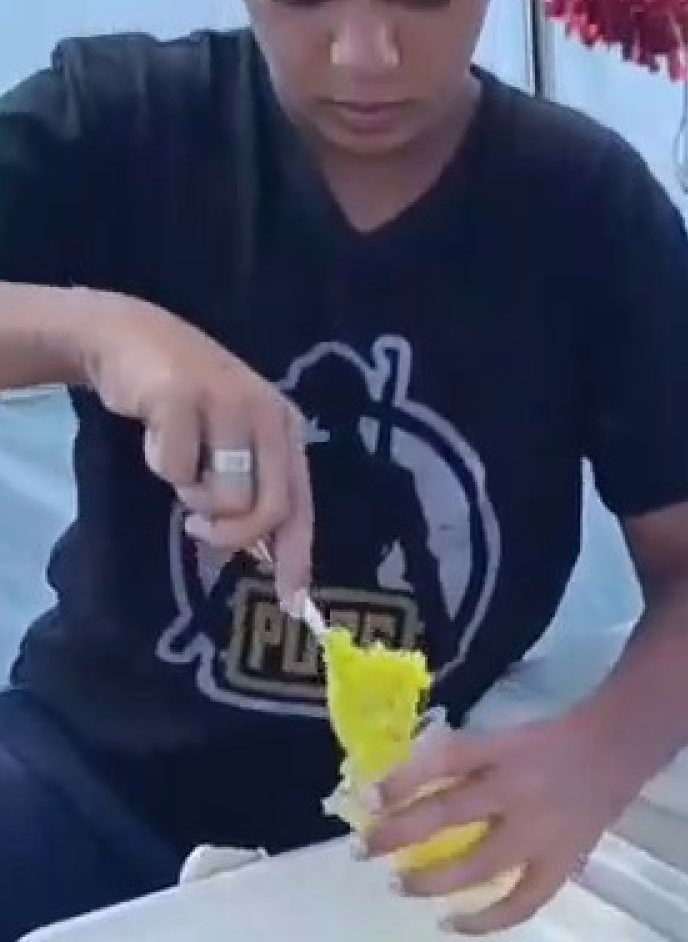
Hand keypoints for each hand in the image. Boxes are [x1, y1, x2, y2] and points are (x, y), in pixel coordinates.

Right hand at [76, 290, 312, 601]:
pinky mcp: (185, 398)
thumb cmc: (185, 406)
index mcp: (288, 431)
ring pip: (224, 496)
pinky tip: (157, 434)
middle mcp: (270, 415)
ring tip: (179, 465)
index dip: (298, 558)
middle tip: (198, 530)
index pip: (302, 506)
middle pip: (270, 511)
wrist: (130, 338)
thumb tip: (261, 558)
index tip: (292, 603)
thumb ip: (249, 492)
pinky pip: (176, 469)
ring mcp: (231, 403)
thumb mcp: (229, 447)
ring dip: (191, 495)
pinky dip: (160, 464)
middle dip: (232, 535)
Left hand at [362, 715, 636, 933]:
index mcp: (504, 752)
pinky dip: (487, 920)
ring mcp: (543, 832)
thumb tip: (396, 792)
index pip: (447, 760)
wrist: (615, 751)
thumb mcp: (500, 738)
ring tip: (401, 886)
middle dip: (401, 834)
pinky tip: (452, 925)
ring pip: (481, 865)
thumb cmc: (547, 744)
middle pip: (451, 814)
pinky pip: (522, 901)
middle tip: (365, 850)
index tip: (369, 798)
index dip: (404, 779)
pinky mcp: (562, 862)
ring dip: (435, 880)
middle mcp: (520, 790)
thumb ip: (458, 762)